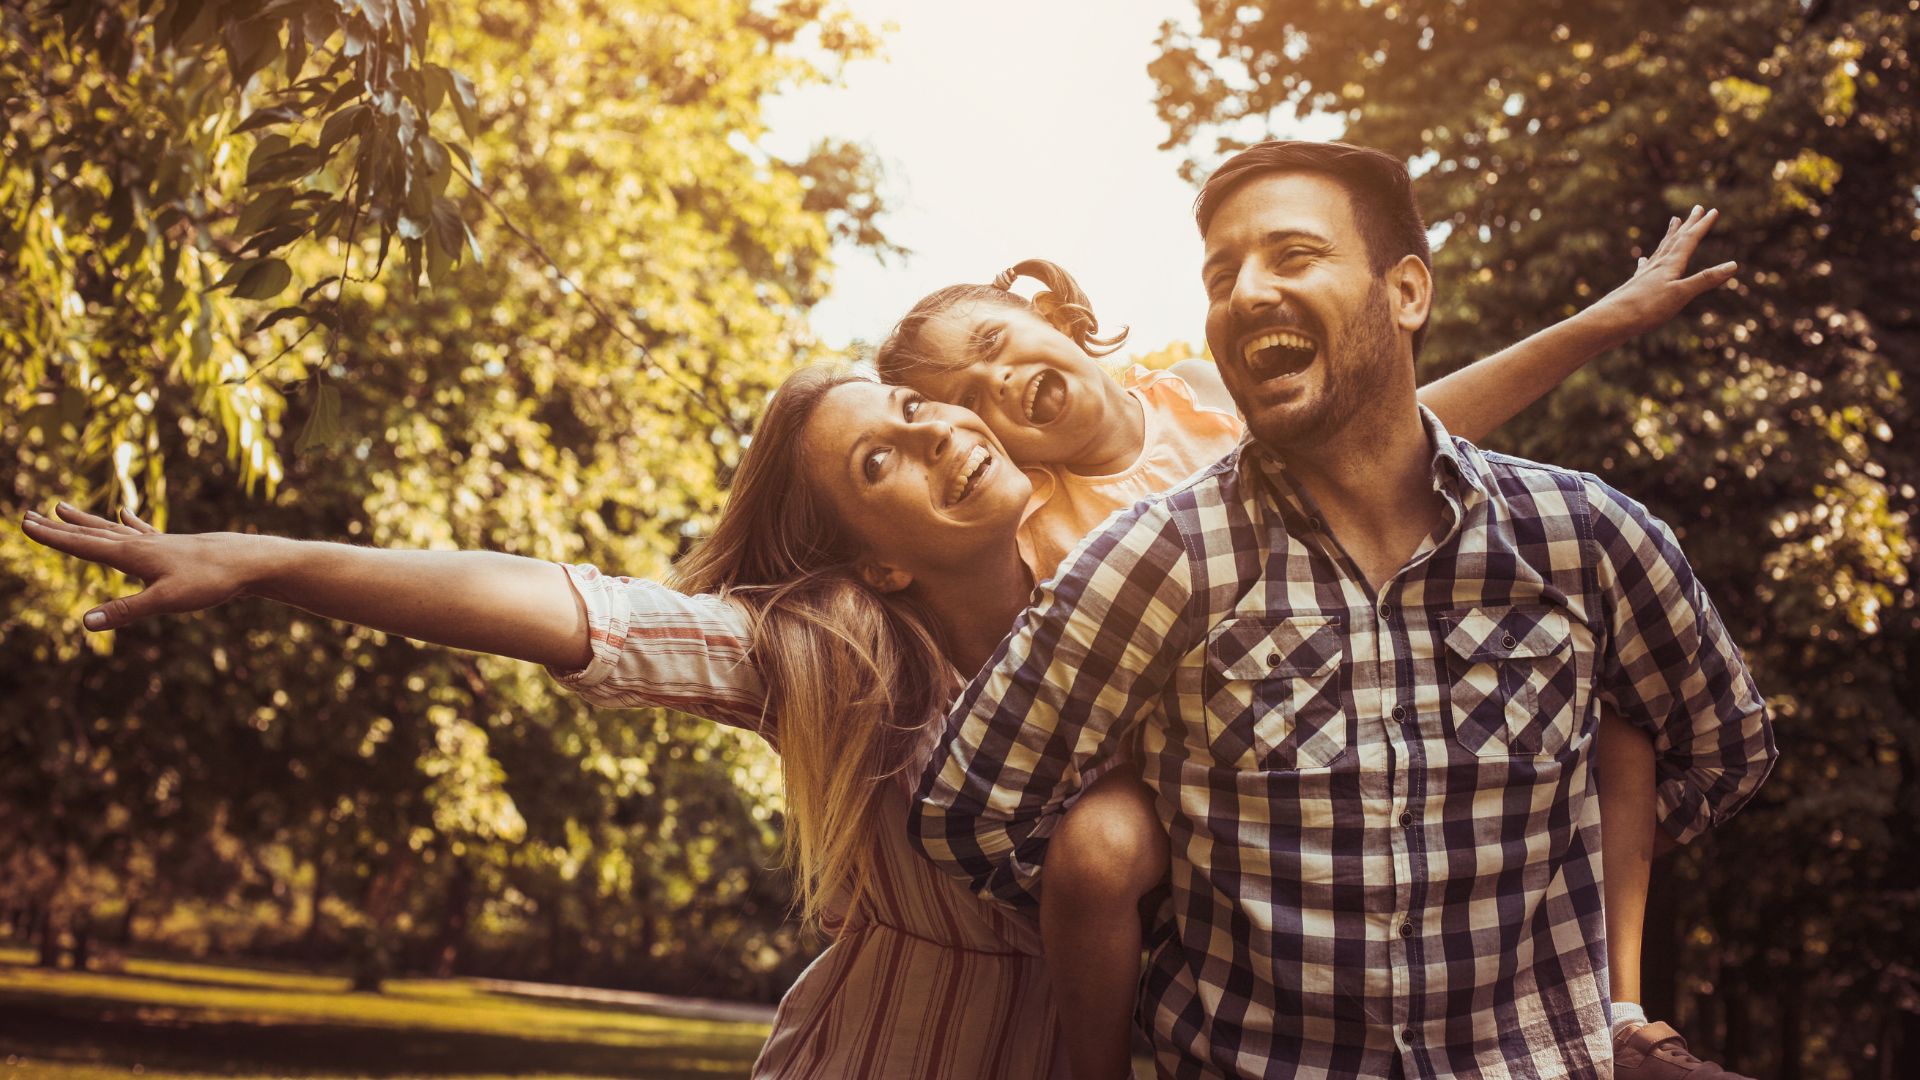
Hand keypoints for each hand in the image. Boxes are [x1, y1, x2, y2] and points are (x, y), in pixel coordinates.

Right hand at [20, 503, 255, 630]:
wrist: (247, 562)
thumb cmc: (210, 581)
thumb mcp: (165, 601)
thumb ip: (125, 611)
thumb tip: (85, 622)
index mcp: (132, 555)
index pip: (82, 545)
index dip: (53, 537)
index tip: (25, 524)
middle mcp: (139, 543)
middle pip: (91, 533)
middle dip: (59, 527)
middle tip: (29, 514)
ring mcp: (156, 542)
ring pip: (111, 528)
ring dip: (85, 520)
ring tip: (62, 507)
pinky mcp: (173, 545)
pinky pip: (143, 530)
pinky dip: (129, 521)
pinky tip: (125, 512)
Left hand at [1594, 205, 1737, 337]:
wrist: (1609, 321)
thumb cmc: (1645, 308)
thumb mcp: (1680, 294)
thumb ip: (1705, 280)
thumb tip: (1733, 265)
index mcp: (1670, 265)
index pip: (1689, 240)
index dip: (1702, 225)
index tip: (1712, 210)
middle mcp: (1656, 265)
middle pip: (1675, 240)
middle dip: (1688, 224)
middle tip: (1696, 208)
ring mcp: (1644, 275)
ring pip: (1661, 250)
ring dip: (1670, 236)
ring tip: (1673, 223)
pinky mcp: (1634, 287)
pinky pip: (1645, 267)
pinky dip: (1648, 260)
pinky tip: (1643, 260)